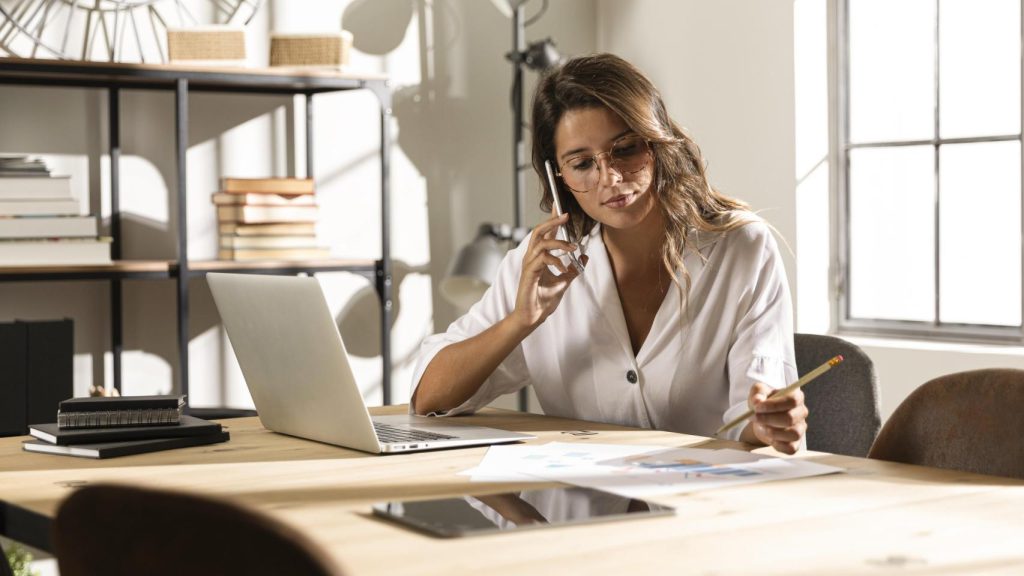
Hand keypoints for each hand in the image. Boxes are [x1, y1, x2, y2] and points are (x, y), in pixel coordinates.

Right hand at [511, 212, 585, 330]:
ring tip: (572, 247)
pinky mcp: (529, 274)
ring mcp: (529, 265)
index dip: (552, 219)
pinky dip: (555, 260)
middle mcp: (532, 257)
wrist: (533, 316)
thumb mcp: (564, 281)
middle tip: (566, 215)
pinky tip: (563, 267)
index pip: (545, 233)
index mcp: (538, 257)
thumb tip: (585, 255)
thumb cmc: (543, 300)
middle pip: (538, 231)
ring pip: (540, 243)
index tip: (559, 206)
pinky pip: (542, 259)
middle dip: (552, 221)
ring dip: (558, 242)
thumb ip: (573, 268)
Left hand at [743, 382, 807, 454]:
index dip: (774, 405)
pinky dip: (778, 445)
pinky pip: (790, 448)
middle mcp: (801, 412)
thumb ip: (757, 394)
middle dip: (769, 419)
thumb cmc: (763, 403)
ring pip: (793, 434)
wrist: (762, 419)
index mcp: (796, 396)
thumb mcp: (758, 392)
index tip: (757, 408)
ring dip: (773, 433)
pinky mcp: (796, 443)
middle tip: (755, 418)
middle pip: (790, 418)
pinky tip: (769, 438)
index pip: (792, 400)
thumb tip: (757, 401)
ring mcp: (800, 428)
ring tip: (762, 427)